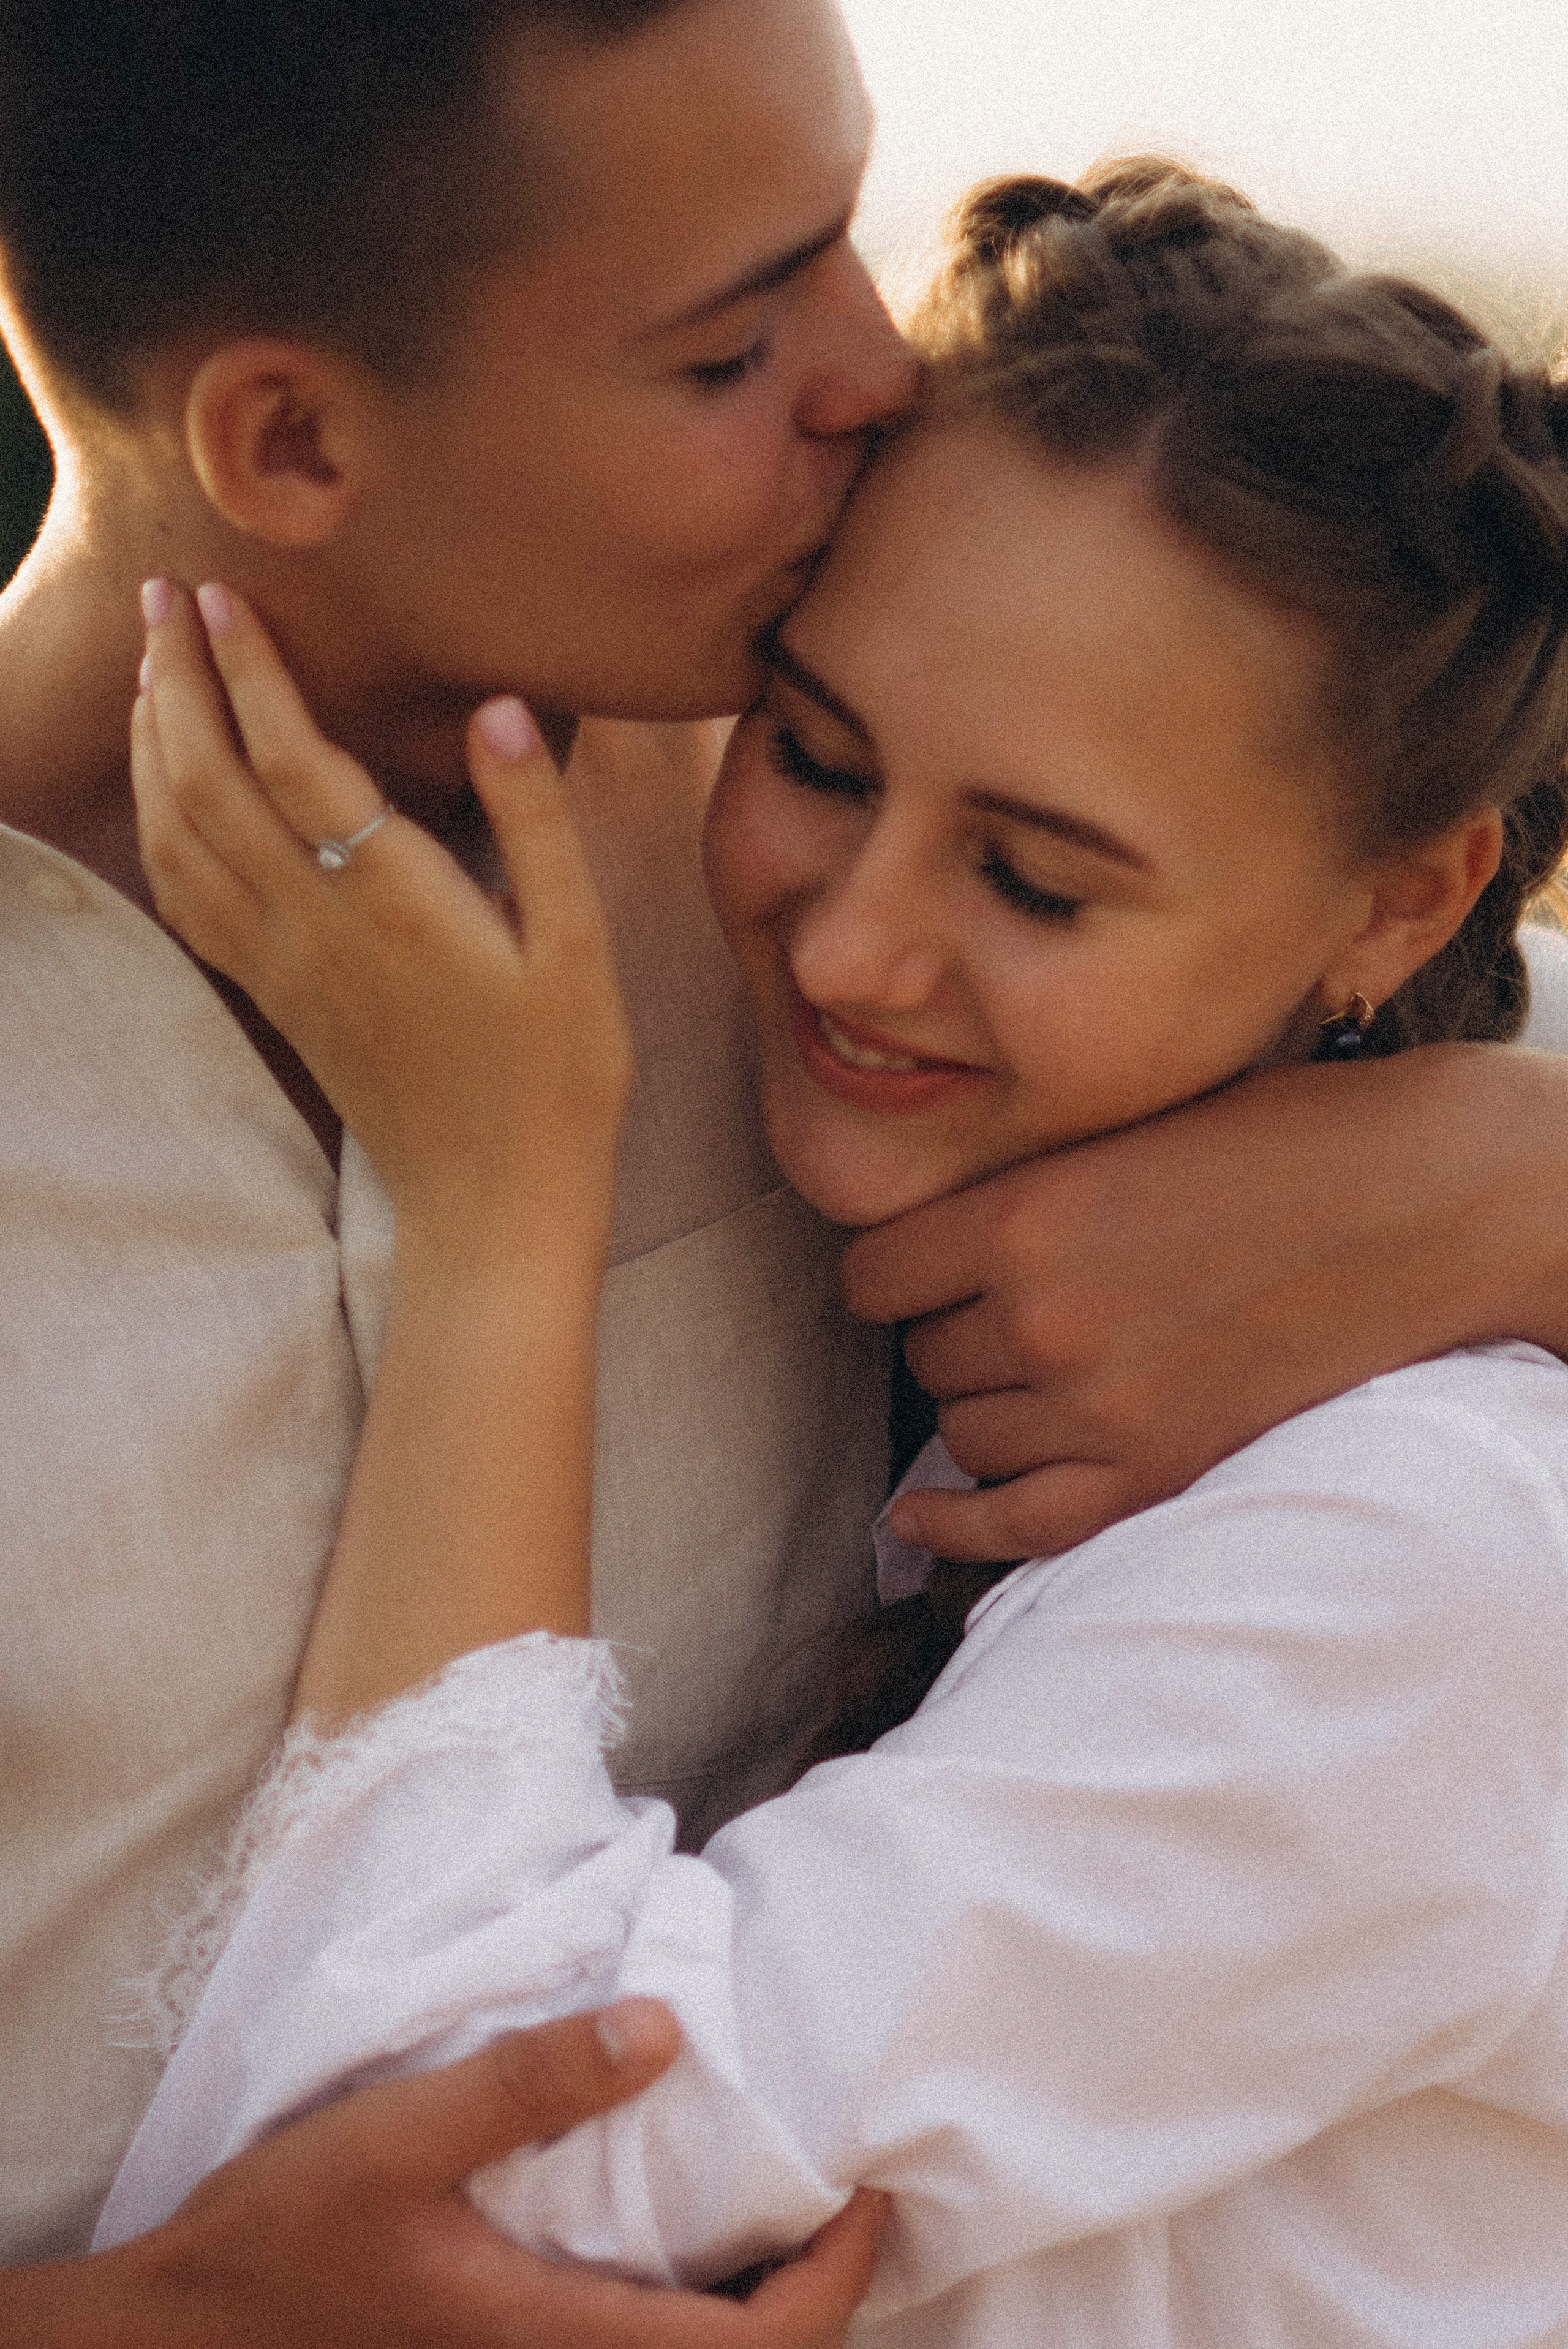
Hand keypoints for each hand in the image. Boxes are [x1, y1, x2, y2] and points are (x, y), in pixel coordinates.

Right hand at [7, 2003, 882, 2347]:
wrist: (187, 2337)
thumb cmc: (286, 2240)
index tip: (872, 2199)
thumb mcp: (401, 2137)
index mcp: (557, 2340)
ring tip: (794, 2209)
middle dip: (820, 2302)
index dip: (834, 2285)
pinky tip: (689, 2237)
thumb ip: (530, 2084)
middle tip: (854, 2198)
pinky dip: (696, 2312)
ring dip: (763, 2312)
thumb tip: (663, 2027)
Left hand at [133, 579, 632, 1253]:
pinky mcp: (277, 998)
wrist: (496, 1201)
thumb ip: (536, 822)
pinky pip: (186, 901)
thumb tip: (498, 708)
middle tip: (163, 601)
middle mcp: (317, 926)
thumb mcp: (579, 947)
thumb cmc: (556, 1077)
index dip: (249, 671)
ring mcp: (284, 966)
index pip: (290, 758)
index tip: (220, 597)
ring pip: (180, 837)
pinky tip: (165, 792)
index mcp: (392, 901)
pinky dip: (158, 829)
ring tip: (156, 675)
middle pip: (208, 782)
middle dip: (178, 682)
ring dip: (155, 747)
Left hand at [845, 1043, 1567, 1561]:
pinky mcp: (1159, 1469)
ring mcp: (1099, 1405)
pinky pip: (1018, 1526)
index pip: (872, 1277)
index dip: (897, 1275)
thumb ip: (1023, 1194)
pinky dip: (958, 1529)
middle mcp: (1042, 1316)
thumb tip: (929, 1252)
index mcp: (1023, 1215)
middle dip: (956, 1335)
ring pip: (964, 1437)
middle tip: (1017, 1309)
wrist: (1424, 1199)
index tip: (926, 1270)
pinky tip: (917, 1519)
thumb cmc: (1279, 1141)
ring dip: (986, 1409)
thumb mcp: (1122, 1132)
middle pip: (924, 1359)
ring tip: (1045, 1370)